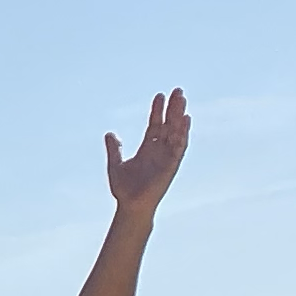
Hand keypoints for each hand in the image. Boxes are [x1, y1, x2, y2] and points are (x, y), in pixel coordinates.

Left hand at [105, 87, 190, 215]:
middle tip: (177, 90)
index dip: (157, 111)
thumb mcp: (115, 165)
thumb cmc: (124, 189)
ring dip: (179, 115)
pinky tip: (185, 119)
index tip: (159, 96)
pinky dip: (183, 133)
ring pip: (175, 131)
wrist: (130, 205)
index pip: (154, 125)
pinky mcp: (172, 164)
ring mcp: (166, 156)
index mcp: (147, 149)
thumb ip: (114, 149)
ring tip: (182, 99)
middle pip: (168, 124)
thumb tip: (110, 133)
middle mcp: (159, 150)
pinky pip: (179, 146)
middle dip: (172, 108)